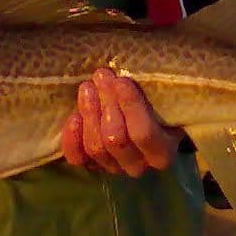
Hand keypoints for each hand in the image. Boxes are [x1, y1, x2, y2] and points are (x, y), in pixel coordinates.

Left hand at [61, 67, 180, 176]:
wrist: (142, 116)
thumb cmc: (156, 102)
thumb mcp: (163, 96)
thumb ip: (153, 89)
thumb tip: (138, 68)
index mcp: (162, 152)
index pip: (144, 134)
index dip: (131, 107)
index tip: (121, 81)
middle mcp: (138, 165)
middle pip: (116, 140)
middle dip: (107, 105)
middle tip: (102, 76)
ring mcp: (113, 167)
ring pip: (96, 147)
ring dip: (90, 114)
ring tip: (87, 87)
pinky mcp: (91, 164)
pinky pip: (77, 158)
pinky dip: (72, 139)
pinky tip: (74, 117)